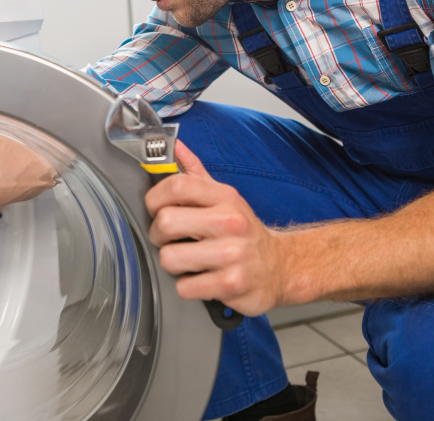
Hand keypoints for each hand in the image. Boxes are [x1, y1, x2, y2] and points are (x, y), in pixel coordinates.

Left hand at [146, 140, 288, 315]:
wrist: (280, 266)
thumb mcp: (224, 197)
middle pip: (166, 222)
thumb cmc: (243, 231)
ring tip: (188, 260)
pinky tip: (202, 279)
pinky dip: (188, 287)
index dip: (154, 199)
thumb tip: (175, 146)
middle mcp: (230, 222)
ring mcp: (232, 255)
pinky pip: (185, 287)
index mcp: (224, 197)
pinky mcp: (231, 285)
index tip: (156, 209)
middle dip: (158, 235)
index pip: (176, 185)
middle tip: (169, 239)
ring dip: (173, 263)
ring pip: (169, 258)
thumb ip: (196, 171)